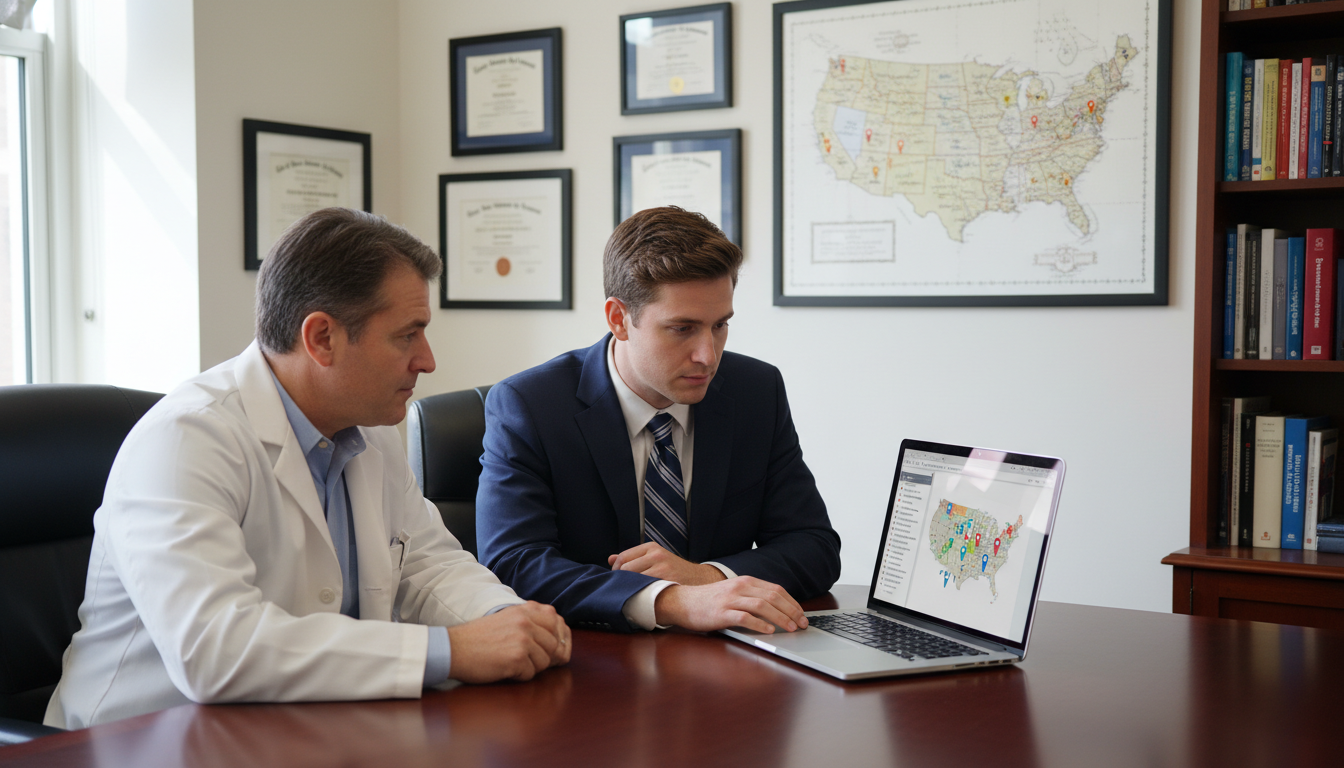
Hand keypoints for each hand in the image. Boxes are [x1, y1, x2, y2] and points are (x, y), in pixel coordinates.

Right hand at [446, 601, 570, 682]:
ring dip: (529, 667)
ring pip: (544, 662)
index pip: (555, 622)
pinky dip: (518, 676)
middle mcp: (526, 622)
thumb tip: (556, 636)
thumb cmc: (478, 638)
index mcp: (524, 611)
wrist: (454, 649)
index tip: (543, 647)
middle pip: (553, 646)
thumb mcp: (506, 618)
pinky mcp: (516, 658)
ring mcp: (522, 639)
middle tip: (522, 660)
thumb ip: (529, 621)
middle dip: (541, 656)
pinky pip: (530, 674)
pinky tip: (503, 669)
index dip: (553, 638)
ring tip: (509, 663)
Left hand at [607, 542, 725, 584]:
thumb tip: (610, 559)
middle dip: (621, 581)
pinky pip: (644, 589)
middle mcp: (656, 555)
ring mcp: (662, 568)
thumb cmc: (674, 571)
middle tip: (623, 591)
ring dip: (629, 589)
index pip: (622, 558)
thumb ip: (633, 558)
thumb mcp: (655, 559)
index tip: (618, 581)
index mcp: (651, 548)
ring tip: (631, 595)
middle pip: (625, 569)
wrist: (700, 580)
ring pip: (632, 580)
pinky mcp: (667, 581)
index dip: (616, 572)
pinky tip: (641, 599)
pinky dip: (639, 595)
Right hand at [652, 576, 808, 633]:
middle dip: (791, 611)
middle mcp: (739, 587)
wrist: (682, 602)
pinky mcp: (721, 613)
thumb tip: (777, 609)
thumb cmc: (709, 601)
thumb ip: (752, 596)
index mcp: (745, 581)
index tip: (802, 614)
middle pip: (773, 597)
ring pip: (762, 606)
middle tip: (801, 624)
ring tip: (790, 628)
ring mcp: (730, 600)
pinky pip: (744, 617)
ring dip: (780, 617)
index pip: (776, 589)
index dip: (792, 602)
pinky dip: (759, 624)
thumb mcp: (733, 592)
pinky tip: (768, 630)